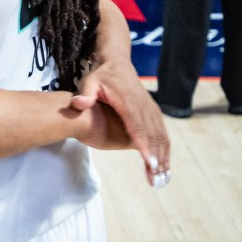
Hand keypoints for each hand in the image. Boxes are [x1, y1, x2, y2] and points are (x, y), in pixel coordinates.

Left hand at [72, 60, 170, 187]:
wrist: (116, 62)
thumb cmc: (101, 74)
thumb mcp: (89, 81)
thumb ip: (85, 94)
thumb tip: (78, 103)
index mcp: (128, 101)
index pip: (138, 126)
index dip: (145, 145)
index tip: (149, 162)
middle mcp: (143, 106)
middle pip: (153, 135)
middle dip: (157, 158)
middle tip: (157, 179)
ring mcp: (150, 108)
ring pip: (160, 135)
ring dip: (163, 156)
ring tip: (162, 178)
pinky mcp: (152, 111)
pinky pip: (161, 132)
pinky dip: (164, 148)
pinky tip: (164, 164)